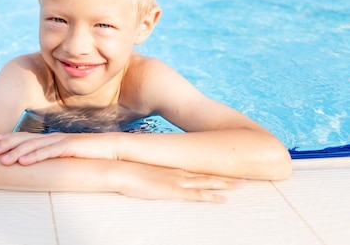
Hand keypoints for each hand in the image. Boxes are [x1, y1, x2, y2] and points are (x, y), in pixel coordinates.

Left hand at [0, 132, 116, 164]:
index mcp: (52, 138)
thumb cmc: (89, 153)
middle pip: (26, 139)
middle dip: (7, 144)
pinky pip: (48, 152)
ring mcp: (60, 141)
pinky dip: (34, 156)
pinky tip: (23, 161)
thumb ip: (56, 156)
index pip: (27, 137)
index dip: (10, 138)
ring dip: (16, 152)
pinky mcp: (69, 147)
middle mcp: (53, 137)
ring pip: (34, 146)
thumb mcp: (68, 155)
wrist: (111, 147)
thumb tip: (43, 163)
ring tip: (2, 159)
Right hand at [119, 162, 241, 202]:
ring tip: (240, 186)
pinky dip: (210, 197)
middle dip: (227, 177)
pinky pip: (196, 195)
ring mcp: (177, 181)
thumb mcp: (146, 171)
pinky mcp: (173, 191)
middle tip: (244, 178)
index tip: (229, 170)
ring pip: (207, 183)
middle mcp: (179, 173)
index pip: (199, 169)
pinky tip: (221, 200)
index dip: (215, 171)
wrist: (122, 170)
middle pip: (208, 174)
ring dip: (224, 184)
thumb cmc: (130, 171)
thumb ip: (156, 174)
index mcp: (174, 168)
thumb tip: (157, 176)